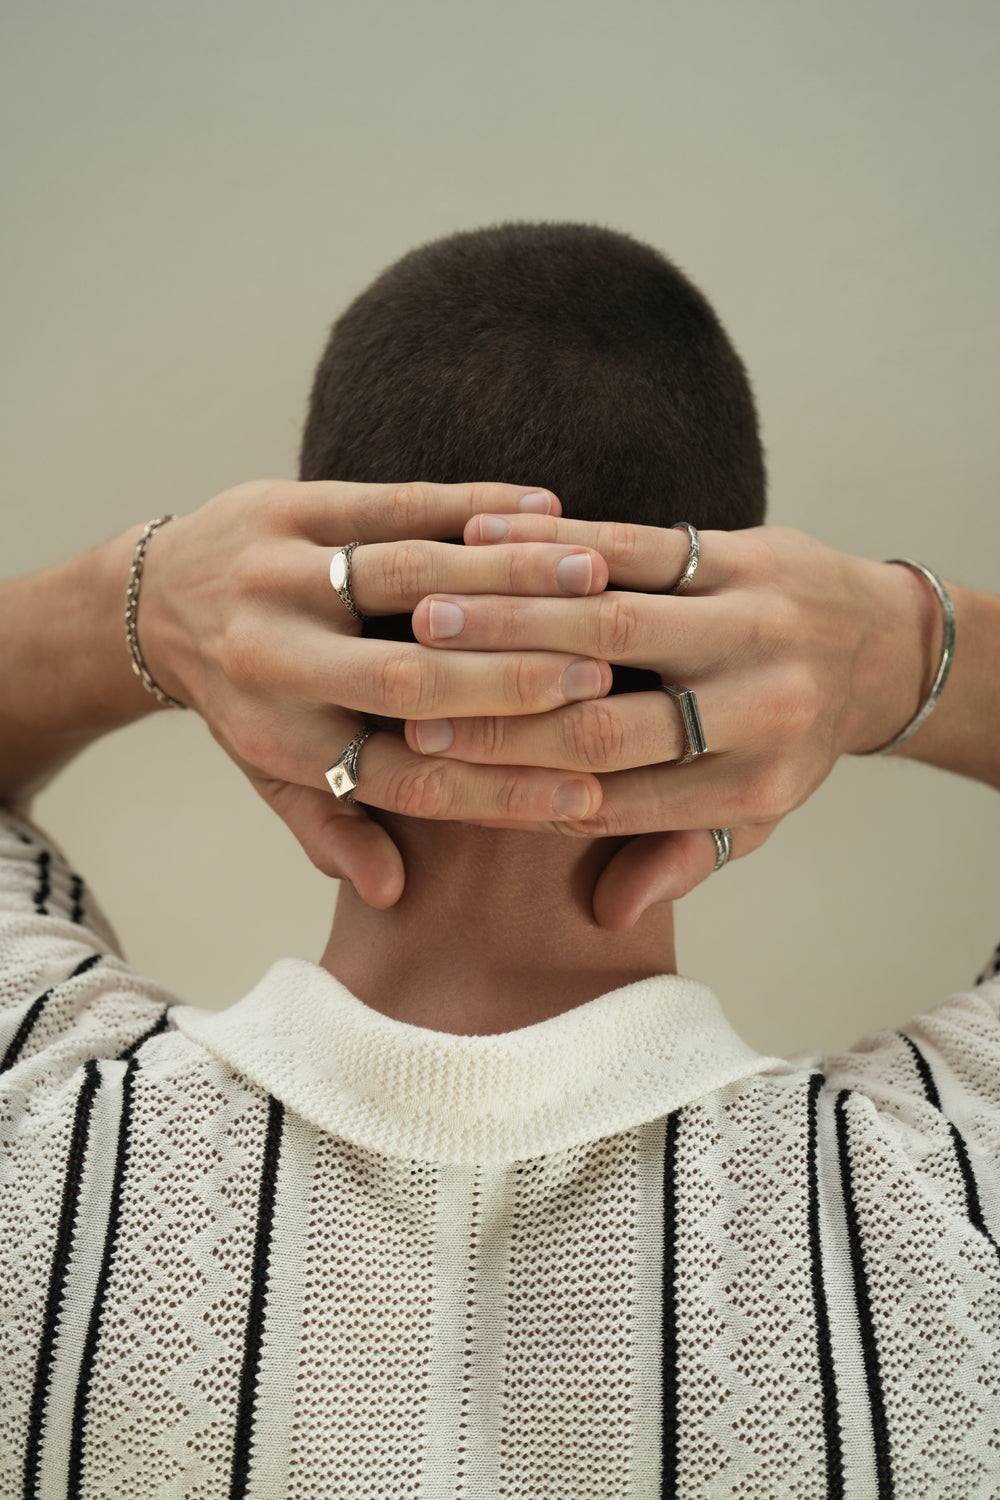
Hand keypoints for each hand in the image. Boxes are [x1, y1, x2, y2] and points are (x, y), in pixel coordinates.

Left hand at [137, 480, 612, 906]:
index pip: (406, 778)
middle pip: (411, 679)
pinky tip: (544, 507)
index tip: (587, 793)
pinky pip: (393, 502)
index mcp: (279, 739)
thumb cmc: (239, 699)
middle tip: (606, 680)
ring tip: (596, 578)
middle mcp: (274, 661)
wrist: (149, 598)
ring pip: (408, 577)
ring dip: (510, 577)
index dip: (500, 789)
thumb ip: (330, 827)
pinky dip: (473, 505)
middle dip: (517, 682)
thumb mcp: (272, 772)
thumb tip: (392, 895)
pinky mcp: (286, 506)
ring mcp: (275, 576)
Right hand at [404, 519, 935, 926]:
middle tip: (410, 703)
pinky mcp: (749, 554)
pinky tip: (487, 538)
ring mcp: (756, 622)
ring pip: (614, 620)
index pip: (613, 797)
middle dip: (498, 714)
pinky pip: (639, 545)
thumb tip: (607, 915)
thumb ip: (679, 854)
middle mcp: (760, 706)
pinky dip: (557, 544)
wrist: (885, 644)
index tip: (440, 776)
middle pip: (607, 717)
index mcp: (752, 783)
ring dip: (511, 618)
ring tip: (427, 615)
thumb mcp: (752, 815)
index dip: (519, 790)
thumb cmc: (795, 741)